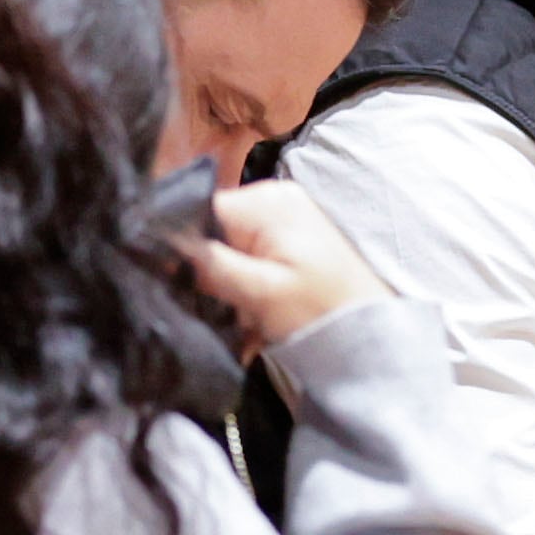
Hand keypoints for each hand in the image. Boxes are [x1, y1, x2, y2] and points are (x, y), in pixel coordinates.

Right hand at [177, 179, 390, 351]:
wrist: (373, 336)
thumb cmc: (321, 311)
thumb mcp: (260, 292)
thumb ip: (211, 265)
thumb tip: (161, 245)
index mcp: (266, 200)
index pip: (200, 211)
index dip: (182, 247)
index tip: (176, 283)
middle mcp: (274, 198)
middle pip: (213, 230)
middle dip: (209, 271)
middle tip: (217, 308)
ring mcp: (285, 219)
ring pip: (229, 248)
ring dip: (228, 286)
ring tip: (243, 318)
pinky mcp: (291, 242)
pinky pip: (250, 259)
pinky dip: (246, 288)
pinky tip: (254, 317)